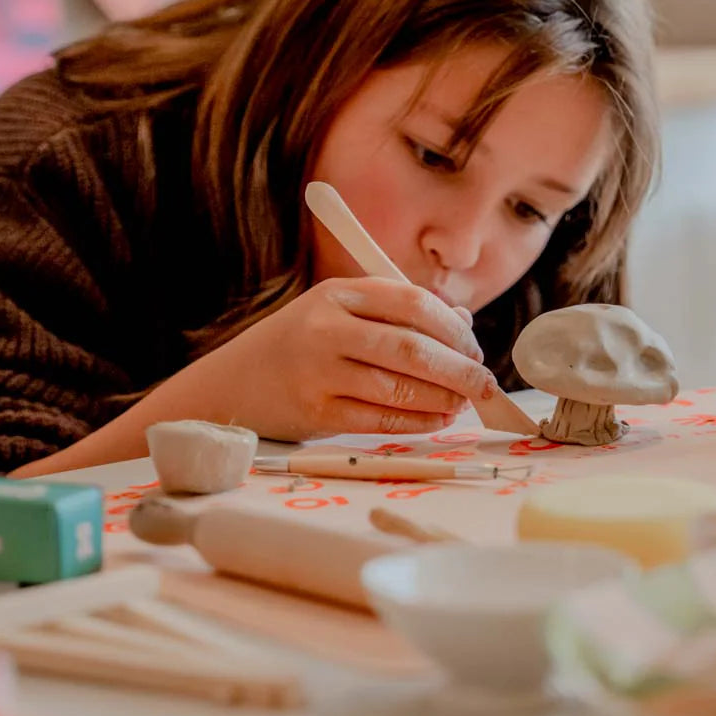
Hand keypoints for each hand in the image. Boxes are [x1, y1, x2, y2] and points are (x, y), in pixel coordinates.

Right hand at [199, 277, 494, 440]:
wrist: (231, 385)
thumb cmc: (298, 346)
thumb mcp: (339, 314)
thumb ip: (396, 313)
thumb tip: (461, 323)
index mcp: (338, 293)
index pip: (412, 302)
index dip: (453, 328)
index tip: (474, 348)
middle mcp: (327, 328)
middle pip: (411, 347)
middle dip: (459, 369)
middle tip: (483, 383)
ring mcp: (319, 372)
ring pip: (399, 387)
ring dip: (442, 398)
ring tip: (462, 402)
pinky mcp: (316, 412)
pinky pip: (380, 419)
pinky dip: (417, 421)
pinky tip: (436, 419)